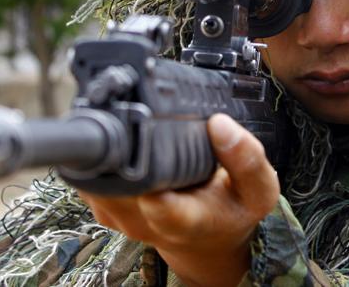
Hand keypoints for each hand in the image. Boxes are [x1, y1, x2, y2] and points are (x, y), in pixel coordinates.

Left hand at [77, 113, 279, 286]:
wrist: (206, 241)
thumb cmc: (231, 212)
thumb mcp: (258, 191)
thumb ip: (247, 159)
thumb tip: (219, 122)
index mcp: (186, 220)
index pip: (158, 205)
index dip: (145, 180)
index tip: (144, 153)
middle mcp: (145, 221)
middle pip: (115, 181)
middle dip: (120, 145)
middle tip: (131, 107)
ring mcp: (119, 217)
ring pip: (95, 176)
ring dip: (106, 147)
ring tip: (125, 114)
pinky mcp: (103, 208)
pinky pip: (89, 177)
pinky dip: (100, 155)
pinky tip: (120, 135)